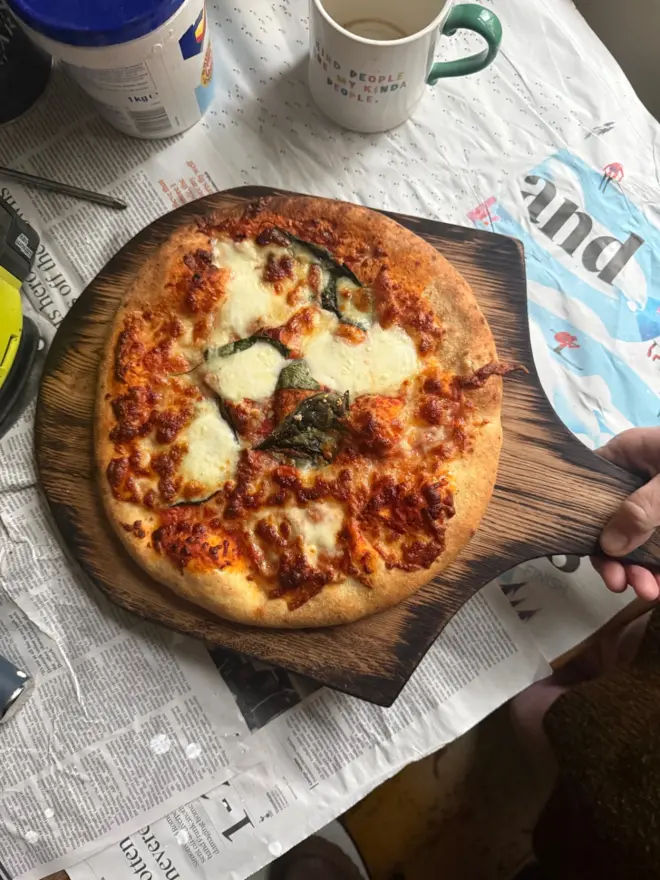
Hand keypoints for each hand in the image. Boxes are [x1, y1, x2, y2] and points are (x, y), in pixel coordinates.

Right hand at [593, 427, 659, 600]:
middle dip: (619, 558)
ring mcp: (657, 501)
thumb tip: (609, 546)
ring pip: (639, 540)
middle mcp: (638, 478)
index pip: (591, 487)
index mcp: (628, 455)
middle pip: (613, 522)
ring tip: (652, 592)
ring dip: (642, 570)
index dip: (587, 523)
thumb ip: (643, 509)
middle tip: (624, 585)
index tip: (597, 557)